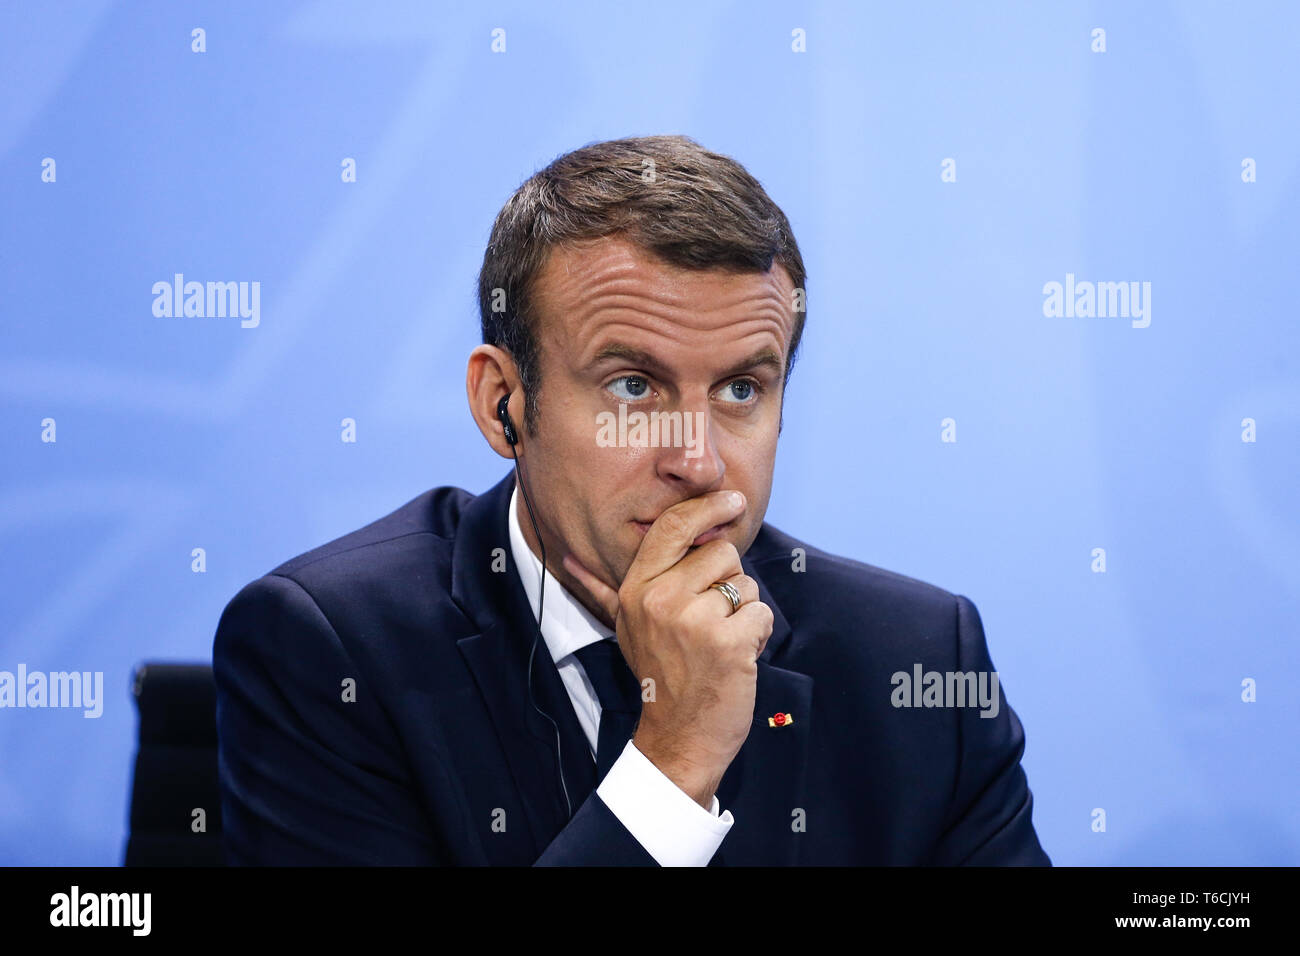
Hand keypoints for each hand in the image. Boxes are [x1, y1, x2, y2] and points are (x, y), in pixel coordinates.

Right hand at [563, 490, 773, 808]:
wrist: (679, 736)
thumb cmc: (658, 675)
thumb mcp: (624, 627)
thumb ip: (601, 589)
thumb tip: (567, 559)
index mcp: (636, 589)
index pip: (673, 527)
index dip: (706, 507)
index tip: (733, 499)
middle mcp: (660, 599)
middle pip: (721, 551)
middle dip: (727, 580)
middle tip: (710, 618)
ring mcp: (694, 621)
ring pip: (744, 583)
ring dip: (743, 610)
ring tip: (719, 640)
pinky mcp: (728, 643)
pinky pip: (761, 612)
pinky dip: (758, 634)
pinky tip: (735, 656)